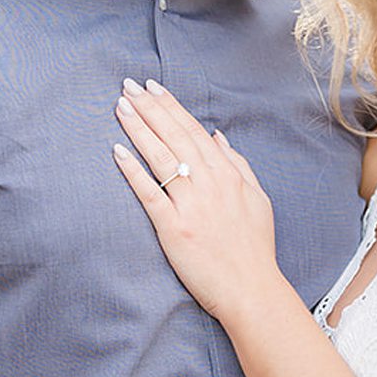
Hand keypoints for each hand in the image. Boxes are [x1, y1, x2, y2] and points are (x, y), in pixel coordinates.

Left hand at [113, 79, 279, 319]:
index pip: (194, 132)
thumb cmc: (254, 249)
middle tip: (128, 87)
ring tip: (121, 107)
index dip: (171, 108)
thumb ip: (238, 165)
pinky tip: (118, 152)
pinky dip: (134, 171)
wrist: (252, 290)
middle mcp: (211, 184)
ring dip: (139, 129)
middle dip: (150, 108)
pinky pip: (150, 193)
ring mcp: (192, 205)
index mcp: (229, 175)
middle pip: (174, 137)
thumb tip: (217, 137)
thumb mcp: (257, 199)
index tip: (153, 88)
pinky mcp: (174, 228)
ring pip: (161, 157)